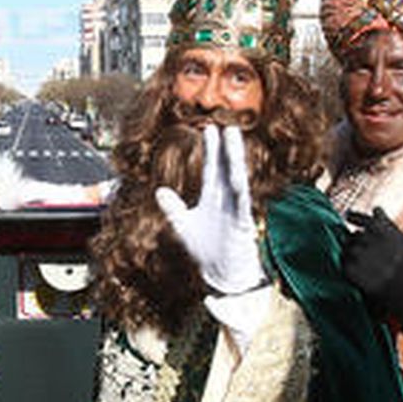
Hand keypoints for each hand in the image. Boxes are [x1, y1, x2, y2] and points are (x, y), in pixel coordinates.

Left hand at [154, 123, 265, 294]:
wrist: (221, 276)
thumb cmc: (206, 251)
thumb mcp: (184, 226)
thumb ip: (173, 208)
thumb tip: (159, 190)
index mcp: (214, 198)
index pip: (213, 168)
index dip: (211, 149)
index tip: (209, 129)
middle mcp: (227, 200)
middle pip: (226, 169)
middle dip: (226, 148)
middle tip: (226, 125)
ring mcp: (237, 210)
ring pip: (237, 180)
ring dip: (235, 160)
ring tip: (234, 140)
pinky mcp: (243, 225)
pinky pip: (242, 204)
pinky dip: (240, 190)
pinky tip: (237, 175)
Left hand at [343, 208, 402, 328]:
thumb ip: (389, 226)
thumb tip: (375, 209)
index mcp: (394, 236)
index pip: (369, 220)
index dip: (356, 216)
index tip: (348, 215)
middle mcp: (382, 247)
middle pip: (356, 235)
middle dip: (356, 240)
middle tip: (362, 250)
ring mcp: (371, 262)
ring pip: (350, 249)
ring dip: (352, 253)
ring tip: (363, 262)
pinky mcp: (361, 277)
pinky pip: (346, 265)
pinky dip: (349, 266)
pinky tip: (359, 271)